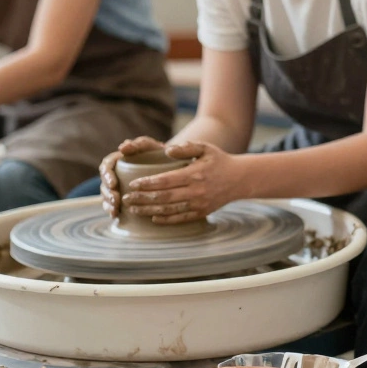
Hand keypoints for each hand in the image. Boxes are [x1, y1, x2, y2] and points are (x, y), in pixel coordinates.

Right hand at [99, 136, 166, 216]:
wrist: (169, 164)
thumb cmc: (158, 153)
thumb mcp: (150, 146)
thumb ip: (138, 144)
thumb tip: (122, 147)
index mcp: (117, 160)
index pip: (106, 166)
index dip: (107, 176)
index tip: (113, 184)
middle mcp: (114, 173)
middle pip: (104, 183)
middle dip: (107, 193)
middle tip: (116, 200)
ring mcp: (117, 186)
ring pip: (106, 195)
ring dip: (108, 203)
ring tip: (115, 210)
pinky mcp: (121, 197)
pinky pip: (112, 204)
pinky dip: (111, 210)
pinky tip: (115, 216)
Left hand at [119, 141, 250, 223]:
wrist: (240, 179)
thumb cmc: (219, 161)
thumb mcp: (205, 148)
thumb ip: (186, 147)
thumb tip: (167, 150)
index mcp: (194, 174)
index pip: (165, 180)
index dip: (147, 184)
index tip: (132, 184)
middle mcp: (196, 191)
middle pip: (163, 198)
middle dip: (142, 199)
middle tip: (126, 199)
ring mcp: (199, 204)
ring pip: (169, 210)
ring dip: (149, 211)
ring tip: (134, 210)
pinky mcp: (202, 212)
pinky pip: (180, 218)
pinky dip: (165, 220)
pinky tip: (152, 218)